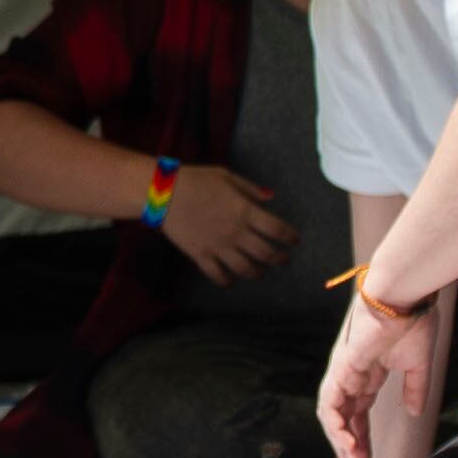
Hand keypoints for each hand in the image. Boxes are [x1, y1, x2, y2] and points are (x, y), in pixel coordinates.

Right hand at [160, 165, 297, 285]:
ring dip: (258, 273)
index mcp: (245, 210)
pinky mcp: (201, 255)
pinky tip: (231, 280)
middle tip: (283, 260)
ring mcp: (218, 246)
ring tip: (260, 271)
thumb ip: (250, 189)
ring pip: (246, 269)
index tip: (294, 240)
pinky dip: (227, 281)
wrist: (164, 192)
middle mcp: (236, 231)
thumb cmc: (196, 180)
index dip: (290, 237)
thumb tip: (271, 197)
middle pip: (267, 254)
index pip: (278, 229)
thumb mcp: (226, 176)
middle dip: (280, 259)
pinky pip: (218, 275)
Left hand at [314, 290, 431, 457]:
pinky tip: (349, 444)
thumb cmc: (413, 320)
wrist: (406, 295)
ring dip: (342, 443)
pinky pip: (331, 403)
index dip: (361, 439)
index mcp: (367, 374)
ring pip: (332, 416)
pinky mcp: (342, 368)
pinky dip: (337, 426)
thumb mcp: (417, 365)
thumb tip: (414, 414)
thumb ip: (415, 390)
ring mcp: (343, 372)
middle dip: (349, 449)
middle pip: (342, 420)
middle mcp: (350, 376)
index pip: (358, 414)